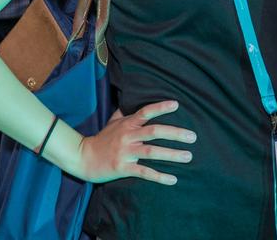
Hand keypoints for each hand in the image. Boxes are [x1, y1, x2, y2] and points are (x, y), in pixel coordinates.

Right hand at [78, 100, 195, 183]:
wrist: (83, 157)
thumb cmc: (101, 139)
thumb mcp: (112, 122)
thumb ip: (125, 111)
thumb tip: (132, 98)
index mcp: (127, 124)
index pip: (146, 112)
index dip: (161, 107)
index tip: (177, 104)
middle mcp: (128, 136)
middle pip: (154, 132)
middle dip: (175, 133)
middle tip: (193, 137)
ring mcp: (126, 152)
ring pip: (152, 152)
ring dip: (172, 155)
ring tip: (188, 156)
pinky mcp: (123, 168)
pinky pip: (144, 172)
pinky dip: (159, 176)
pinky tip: (173, 180)